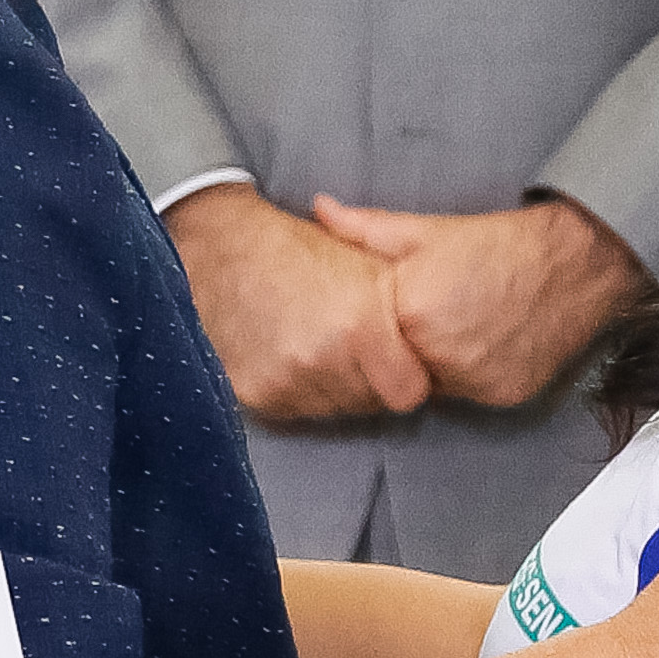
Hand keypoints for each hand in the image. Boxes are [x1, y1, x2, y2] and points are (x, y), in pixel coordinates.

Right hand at [164, 185, 430, 420]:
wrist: (224, 248)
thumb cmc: (301, 249)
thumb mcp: (365, 261)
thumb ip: (405, 306)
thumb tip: (434, 343)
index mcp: (359, 325)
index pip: (408, 393)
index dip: (407, 376)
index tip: (397, 360)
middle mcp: (323, 360)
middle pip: (370, 402)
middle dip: (370, 379)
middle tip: (353, 346)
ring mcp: (285, 382)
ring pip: (334, 409)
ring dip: (334, 386)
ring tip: (320, 344)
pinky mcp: (256, 395)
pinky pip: (298, 408)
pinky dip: (301, 388)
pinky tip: (293, 352)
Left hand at [312, 195, 650, 410]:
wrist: (578, 261)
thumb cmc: (500, 243)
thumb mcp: (429, 229)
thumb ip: (366, 228)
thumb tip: (319, 209)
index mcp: (414, 312)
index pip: (372, 336)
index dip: (381, 322)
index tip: (396, 308)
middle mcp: (442, 355)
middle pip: (402, 363)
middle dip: (409, 344)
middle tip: (431, 316)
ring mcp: (475, 381)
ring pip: (435, 383)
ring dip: (439, 362)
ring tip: (461, 326)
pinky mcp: (504, 396)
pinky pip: (472, 393)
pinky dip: (473, 374)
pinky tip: (487, 342)